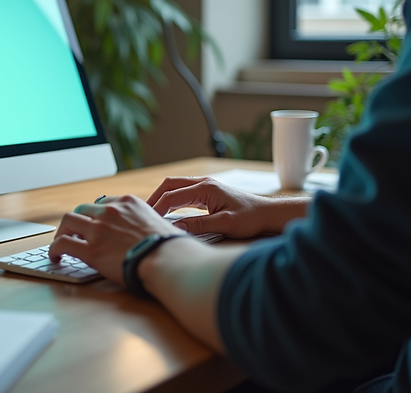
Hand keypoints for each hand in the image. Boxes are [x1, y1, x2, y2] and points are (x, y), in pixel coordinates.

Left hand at [48, 195, 183, 284]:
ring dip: (62, 232)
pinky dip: (55, 249)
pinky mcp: (91, 250)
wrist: (167, 259)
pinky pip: (63, 244)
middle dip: (76, 221)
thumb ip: (147, 223)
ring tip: (61, 242)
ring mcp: (98, 229)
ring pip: (68, 221)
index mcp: (128, 203)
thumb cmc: (170, 247)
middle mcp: (110, 212)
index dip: (95, 216)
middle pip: (82, 209)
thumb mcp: (160, 223)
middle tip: (74, 233)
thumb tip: (151, 234)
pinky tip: (55, 256)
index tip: (93, 224)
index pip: (102, 204)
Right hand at [147, 176, 307, 237]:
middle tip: (142, 213)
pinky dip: (172, 199)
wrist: (267, 213)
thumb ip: (199, 225)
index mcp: (205, 188)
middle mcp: (203, 183)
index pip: (172, 196)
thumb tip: (175, 228)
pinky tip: (167, 211)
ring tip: (151, 212)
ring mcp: (205, 185)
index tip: (147, 220)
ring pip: (175, 186)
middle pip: (169, 184)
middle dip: (154, 198)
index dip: (157, 208)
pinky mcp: (207, 192)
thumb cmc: (250, 218)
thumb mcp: (224, 224)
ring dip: (162, 197)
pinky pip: (183, 192)